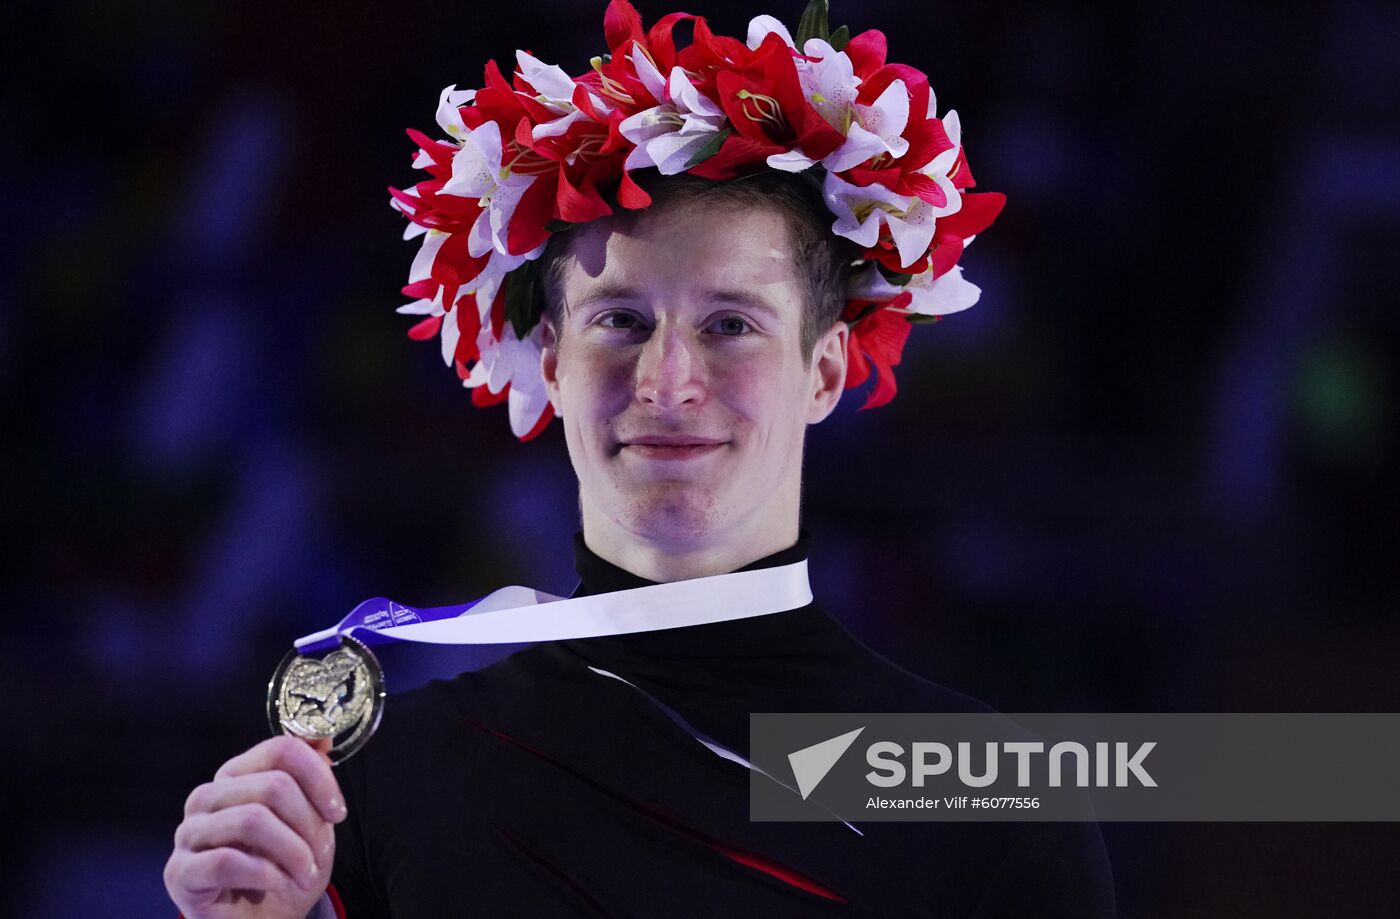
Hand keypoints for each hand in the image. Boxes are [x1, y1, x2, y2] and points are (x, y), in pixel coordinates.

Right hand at [165, 736, 346, 918]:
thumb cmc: (285, 871)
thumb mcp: (310, 822)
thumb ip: (310, 777)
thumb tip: (322, 735)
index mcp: (236, 776)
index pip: (281, 750)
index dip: (319, 778)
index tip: (338, 812)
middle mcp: (207, 797)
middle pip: (272, 785)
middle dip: (309, 823)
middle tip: (320, 854)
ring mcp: (188, 834)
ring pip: (251, 820)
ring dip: (293, 851)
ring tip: (306, 873)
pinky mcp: (179, 873)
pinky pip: (226, 861)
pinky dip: (265, 874)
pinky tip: (277, 884)